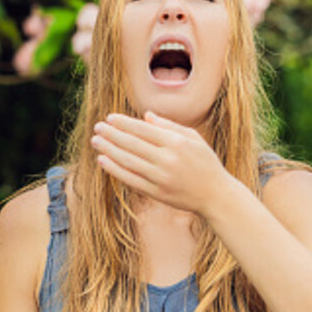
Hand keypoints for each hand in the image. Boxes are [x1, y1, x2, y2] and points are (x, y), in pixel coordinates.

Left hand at [90, 111, 235, 214]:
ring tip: (96, 141)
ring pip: (128, 161)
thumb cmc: (205, 162)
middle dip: (112, 134)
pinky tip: (103, 160)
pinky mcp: (157, 193)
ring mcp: (161, 177)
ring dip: (109, 150)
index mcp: (177, 142)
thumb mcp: (193, 138)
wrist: (215, 195)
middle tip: (97, 127)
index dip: (124, 123)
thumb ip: (169, 126)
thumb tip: (145, 116)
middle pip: (132, 144)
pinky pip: (131, 179)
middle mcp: (167, 159)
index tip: (109, 118)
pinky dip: (115, 170)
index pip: (143, 129)